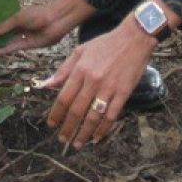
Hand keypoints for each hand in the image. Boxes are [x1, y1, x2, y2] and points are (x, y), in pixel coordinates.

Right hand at [0, 0, 96, 55]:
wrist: (57, 19)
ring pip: (10, 42)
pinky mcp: (30, 45)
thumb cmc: (39, 13)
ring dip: (0, 46)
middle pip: (6, 34)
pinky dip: (7, 50)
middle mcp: (22, 27)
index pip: (4, 25)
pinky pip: (16, 47)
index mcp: (19, 17)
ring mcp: (26, 36)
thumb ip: (4, 27)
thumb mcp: (18, 19)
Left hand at [42, 21, 155, 149]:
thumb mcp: (80, 51)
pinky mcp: (124, 92)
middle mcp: (93, 80)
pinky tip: (97, 137)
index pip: (64, 98)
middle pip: (77, 110)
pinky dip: (103, 129)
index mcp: (80, 70)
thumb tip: (47, 85)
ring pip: (93, 117)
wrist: (134, 38)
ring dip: (84, 133)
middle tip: (62, 139)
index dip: (56, 114)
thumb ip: (63, 69)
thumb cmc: (106, 43)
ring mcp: (109, 87)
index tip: (52, 124)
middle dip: (68, 128)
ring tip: (77, 143)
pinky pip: (112, 115)